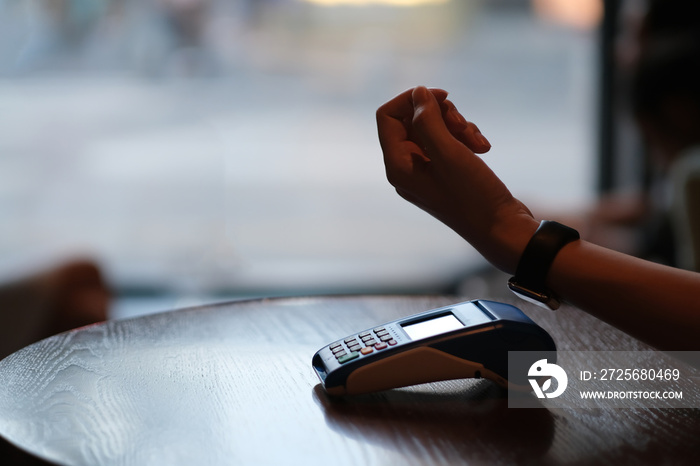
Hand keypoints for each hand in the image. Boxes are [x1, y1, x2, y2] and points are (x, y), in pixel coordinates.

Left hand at [376, 86, 538, 272]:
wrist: (501, 228)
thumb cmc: (474, 197)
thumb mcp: (450, 154)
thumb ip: (428, 121)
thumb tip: (417, 93)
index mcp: (398, 166)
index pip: (387, 116)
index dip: (412, 99)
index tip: (442, 96)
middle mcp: (406, 168)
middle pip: (412, 119)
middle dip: (441, 114)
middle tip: (463, 126)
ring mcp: (426, 170)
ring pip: (434, 127)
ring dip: (458, 125)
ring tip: (478, 142)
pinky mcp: (445, 171)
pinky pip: (448, 140)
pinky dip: (465, 137)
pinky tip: (482, 148)